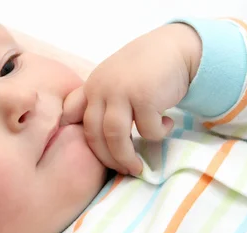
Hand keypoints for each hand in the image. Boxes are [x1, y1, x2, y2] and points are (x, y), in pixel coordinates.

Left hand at [62, 23, 200, 174]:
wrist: (175, 48)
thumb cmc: (145, 70)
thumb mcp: (114, 80)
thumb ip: (100, 100)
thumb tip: (85, 130)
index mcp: (92, 86)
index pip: (71, 116)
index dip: (74, 136)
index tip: (89, 152)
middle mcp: (101, 88)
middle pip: (94, 135)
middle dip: (107, 159)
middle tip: (122, 170)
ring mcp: (122, 92)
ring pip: (116, 138)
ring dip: (126, 157)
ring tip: (137, 167)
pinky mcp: (145, 97)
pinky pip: (148, 130)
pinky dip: (158, 133)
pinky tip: (166, 123)